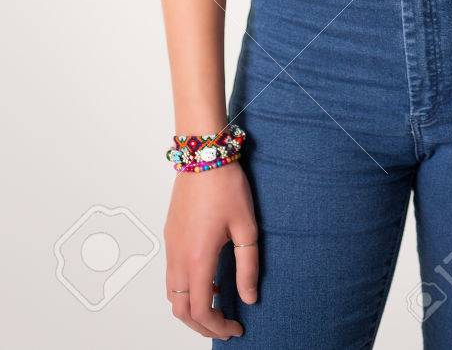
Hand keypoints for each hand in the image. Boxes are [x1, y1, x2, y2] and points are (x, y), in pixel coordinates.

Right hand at [164, 161, 258, 339]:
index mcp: (198, 258)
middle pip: (182, 310)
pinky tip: (208, 278)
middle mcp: (179, 257)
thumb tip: (250, 297)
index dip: (218, 326)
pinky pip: (171, 276)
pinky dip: (185, 290)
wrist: (203, 155)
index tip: (236, 328)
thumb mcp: (246, 227)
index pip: (202, 310)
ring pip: (172, 295)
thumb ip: (248, 267)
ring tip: (218, 305)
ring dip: (192, 308)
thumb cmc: (226, 187)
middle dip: (202, 325)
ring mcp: (171, 247)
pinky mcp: (169, 237)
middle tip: (225, 326)